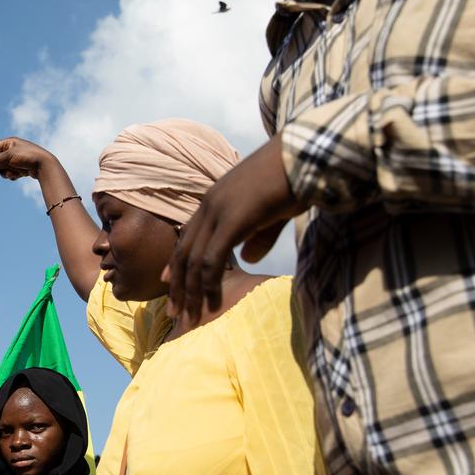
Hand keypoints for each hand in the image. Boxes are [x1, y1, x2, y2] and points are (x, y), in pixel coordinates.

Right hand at [0, 138, 55, 181]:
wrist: (45, 166)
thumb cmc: (28, 157)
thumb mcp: (10, 157)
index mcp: (9, 142)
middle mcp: (12, 150)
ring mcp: (16, 159)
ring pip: (3, 168)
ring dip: (5, 173)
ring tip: (13, 173)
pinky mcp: (20, 168)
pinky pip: (10, 173)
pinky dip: (13, 175)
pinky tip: (20, 175)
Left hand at [164, 134, 305, 323]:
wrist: (306, 155)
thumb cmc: (295, 181)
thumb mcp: (273, 213)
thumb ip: (258, 236)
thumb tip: (248, 259)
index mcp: (215, 200)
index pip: (187, 237)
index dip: (176, 264)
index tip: (168, 285)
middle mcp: (210, 205)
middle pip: (184, 252)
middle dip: (177, 286)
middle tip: (173, 313)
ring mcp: (219, 211)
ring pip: (194, 260)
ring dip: (190, 293)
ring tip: (189, 318)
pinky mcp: (233, 220)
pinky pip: (212, 259)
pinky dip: (208, 284)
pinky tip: (210, 302)